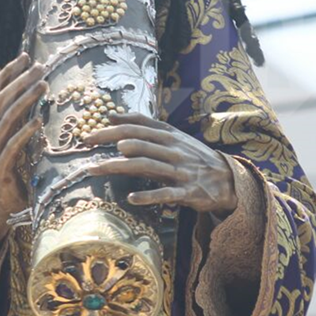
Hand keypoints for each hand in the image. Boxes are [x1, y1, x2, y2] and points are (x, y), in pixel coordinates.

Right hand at [0, 51, 48, 248]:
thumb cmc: (1, 160)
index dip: (8, 73)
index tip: (26, 57)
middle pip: (0, 101)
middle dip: (21, 81)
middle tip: (40, 67)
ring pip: (6, 120)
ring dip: (26, 100)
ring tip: (43, 85)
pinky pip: (12, 146)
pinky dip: (25, 132)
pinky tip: (38, 120)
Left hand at [81, 111, 237, 218]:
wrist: (227, 179)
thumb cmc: (192, 156)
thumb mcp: (172, 136)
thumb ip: (144, 126)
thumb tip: (112, 116)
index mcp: (169, 135)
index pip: (138, 125)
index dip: (113, 127)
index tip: (90, 134)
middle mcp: (173, 150)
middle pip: (138, 142)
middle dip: (110, 141)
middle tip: (87, 144)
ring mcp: (180, 170)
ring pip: (147, 165)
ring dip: (121, 166)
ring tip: (100, 167)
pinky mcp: (187, 192)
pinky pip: (166, 193)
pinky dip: (148, 196)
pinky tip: (131, 198)